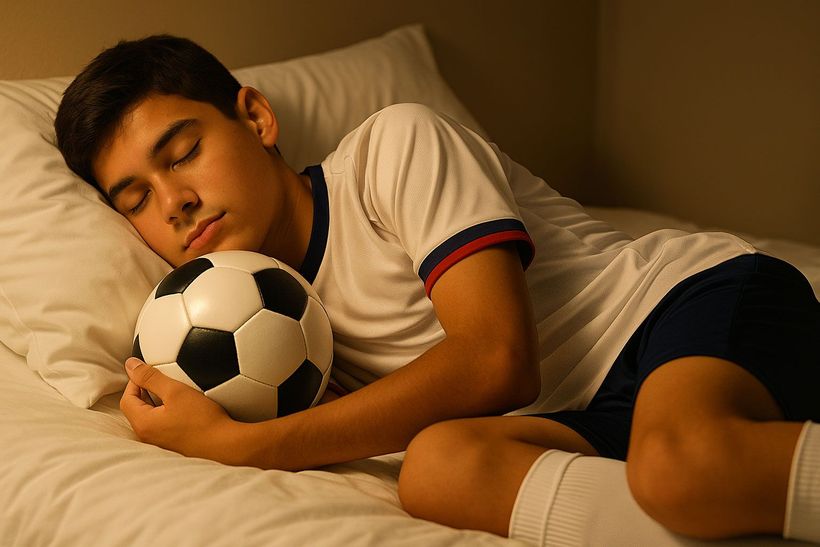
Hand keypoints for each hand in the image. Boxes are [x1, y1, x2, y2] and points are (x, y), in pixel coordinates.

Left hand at [120, 357, 245, 464]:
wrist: (226, 445)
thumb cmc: (202, 419)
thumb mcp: (176, 391)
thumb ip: (151, 377)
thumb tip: (130, 364)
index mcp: (143, 424)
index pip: (127, 398)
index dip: (135, 381)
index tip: (151, 371)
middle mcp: (148, 437)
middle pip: (138, 409)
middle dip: (146, 391)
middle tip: (164, 379)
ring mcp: (161, 443)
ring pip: (152, 417)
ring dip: (159, 402)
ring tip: (176, 391)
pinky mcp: (174, 445)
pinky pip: (164, 425)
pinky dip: (169, 413)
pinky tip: (187, 407)